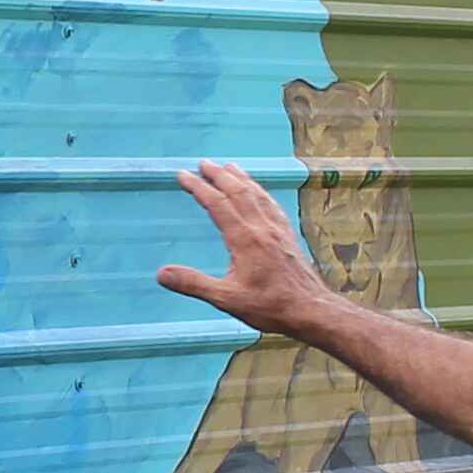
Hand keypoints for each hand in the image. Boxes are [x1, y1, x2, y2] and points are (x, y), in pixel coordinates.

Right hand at [154, 160, 326, 338]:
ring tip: (230, 166)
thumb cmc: (269, 306)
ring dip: (241, 178)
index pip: (217, 204)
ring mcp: (278, 230)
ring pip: (257, 195)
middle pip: (238, 192)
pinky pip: (272, 205)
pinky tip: (260, 192)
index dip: (199, 188)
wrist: (310, 309)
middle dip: (219, 175)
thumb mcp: (226, 299)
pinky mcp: (288, 235)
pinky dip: (261, 192)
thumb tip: (162, 274)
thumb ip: (194, 284)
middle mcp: (262, 228)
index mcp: (245, 239)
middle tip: (203, 163)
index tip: (184, 175)